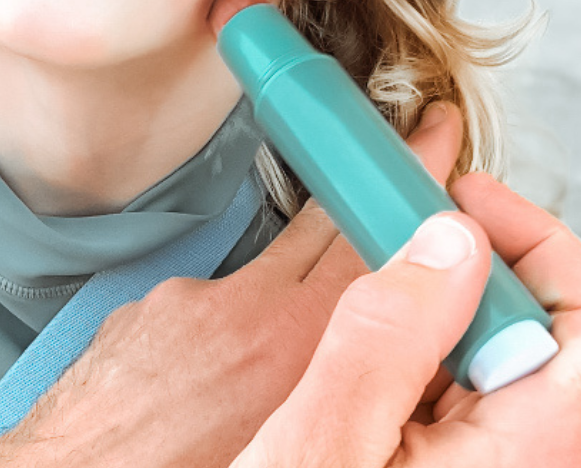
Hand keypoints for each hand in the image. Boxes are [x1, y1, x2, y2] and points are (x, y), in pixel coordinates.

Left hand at [0, 103, 465, 467]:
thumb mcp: (287, 440)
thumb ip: (335, 383)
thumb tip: (378, 368)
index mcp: (290, 345)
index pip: (368, 243)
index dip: (407, 190)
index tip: (431, 142)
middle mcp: (242, 307)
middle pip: (324, 227)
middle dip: (366, 188)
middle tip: (402, 149)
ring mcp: (191, 300)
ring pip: (270, 259)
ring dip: (305, 254)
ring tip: (329, 268)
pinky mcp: (149, 307)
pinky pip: (212, 291)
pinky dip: (235, 304)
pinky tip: (231, 347)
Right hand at [234, 170, 580, 467]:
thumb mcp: (321, 445)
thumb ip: (388, 336)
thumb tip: (447, 241)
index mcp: (530, 461)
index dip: (537, 240)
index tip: (459, 202)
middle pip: (549, 327)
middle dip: (468, 271)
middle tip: (396, 236)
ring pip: (502, 357)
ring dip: (438, 312)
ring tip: (371, 303)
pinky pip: (465, 393)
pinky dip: (420, 354)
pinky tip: (366, 361)